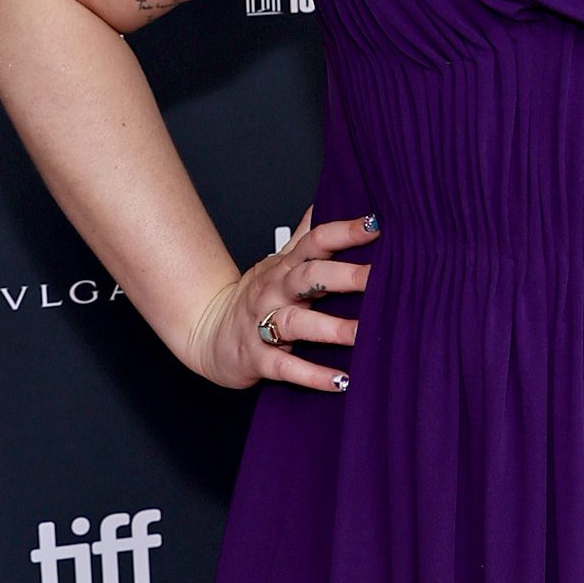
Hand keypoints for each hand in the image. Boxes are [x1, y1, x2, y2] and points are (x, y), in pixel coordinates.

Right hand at [181, 206, 377, 391]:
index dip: (344, 232)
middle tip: (376, 278)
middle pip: (308, 277)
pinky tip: (341, 381)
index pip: (315, 242)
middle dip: (342, 276)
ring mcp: (263, 325)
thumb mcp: (278, 261)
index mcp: (285, 267)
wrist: (207, 332)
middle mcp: (274, 291)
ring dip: (331, 328)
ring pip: (297, 323)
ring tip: (362, 334)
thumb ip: (305, 235)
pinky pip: (286, 367)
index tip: (375, 224)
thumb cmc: (254, 296)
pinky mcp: (258, 359)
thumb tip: (328, 201)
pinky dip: (313, 375)